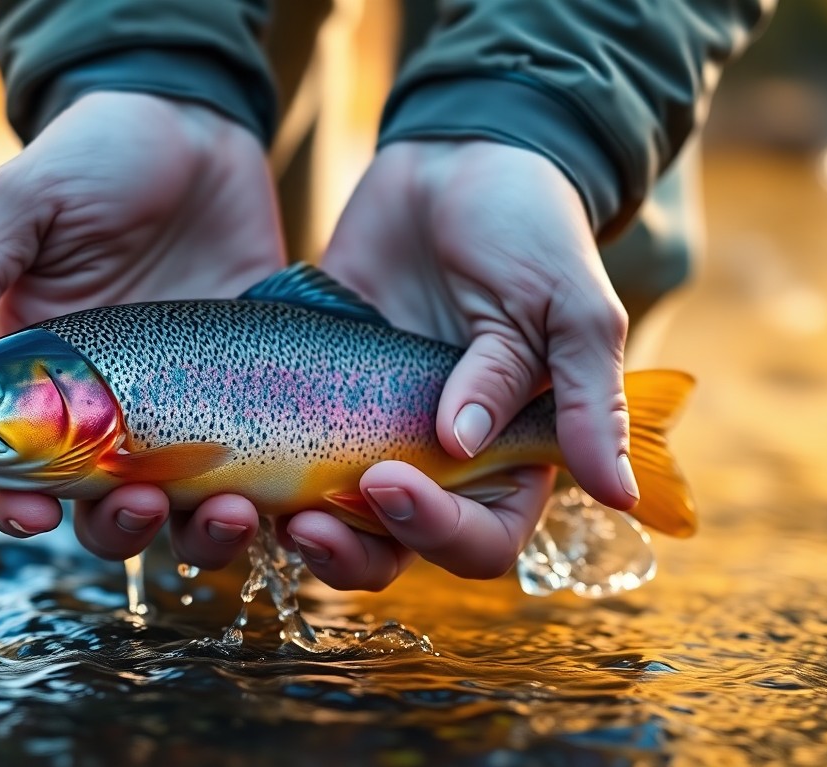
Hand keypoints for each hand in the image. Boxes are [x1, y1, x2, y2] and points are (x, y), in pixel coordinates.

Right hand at [0, 92, 282, 567]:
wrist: (198, 129)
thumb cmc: (96, 158)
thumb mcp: (27, 202)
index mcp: (38, 380)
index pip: (11, 472)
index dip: (15, 506)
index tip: (33, 513)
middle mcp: (106, 412)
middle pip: (100, 512)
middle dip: (118, 528)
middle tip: (140, 502)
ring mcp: (182, 411)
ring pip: (182, 512)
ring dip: (198, 533)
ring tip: (227, 508)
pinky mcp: (248, 400)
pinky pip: (255, 472)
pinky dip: (267, 503)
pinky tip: (280, 499)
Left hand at [285, 141, 633, 589]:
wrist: (452, 155)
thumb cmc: (528, 226)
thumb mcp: (566, 306)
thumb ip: (582, 397)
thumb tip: (608, 492)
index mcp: (513, 455)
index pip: (482, 538)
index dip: (438, 532)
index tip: (389, 482)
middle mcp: (440, 461)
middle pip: (395, 550)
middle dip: (351, 551)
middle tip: (307, 521)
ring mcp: (370, 433)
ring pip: (331, 523)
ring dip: (298, 533)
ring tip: (254, 509)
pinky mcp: (314, 400)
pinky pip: (280, 460)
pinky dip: (252, 477)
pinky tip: (219, 470)